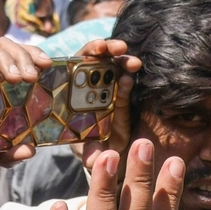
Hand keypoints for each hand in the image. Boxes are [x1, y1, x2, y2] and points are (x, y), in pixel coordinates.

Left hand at [75, 37, 142, 171]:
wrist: (105, 152)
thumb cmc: (88, 145)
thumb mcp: (86, 149)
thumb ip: (89, 151)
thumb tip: (93, 161)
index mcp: (76, 90)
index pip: (79, 65)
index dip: (87, 54)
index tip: (96, 50)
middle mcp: (91, 85)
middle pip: (96, 59)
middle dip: (107, 49)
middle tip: (119, 48)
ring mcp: (108, 88)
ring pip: (114, 66)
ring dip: (124, 60)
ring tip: (134, 63)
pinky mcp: (123, 94)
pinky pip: (126, 79)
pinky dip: (130, 74)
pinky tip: (134, 72)